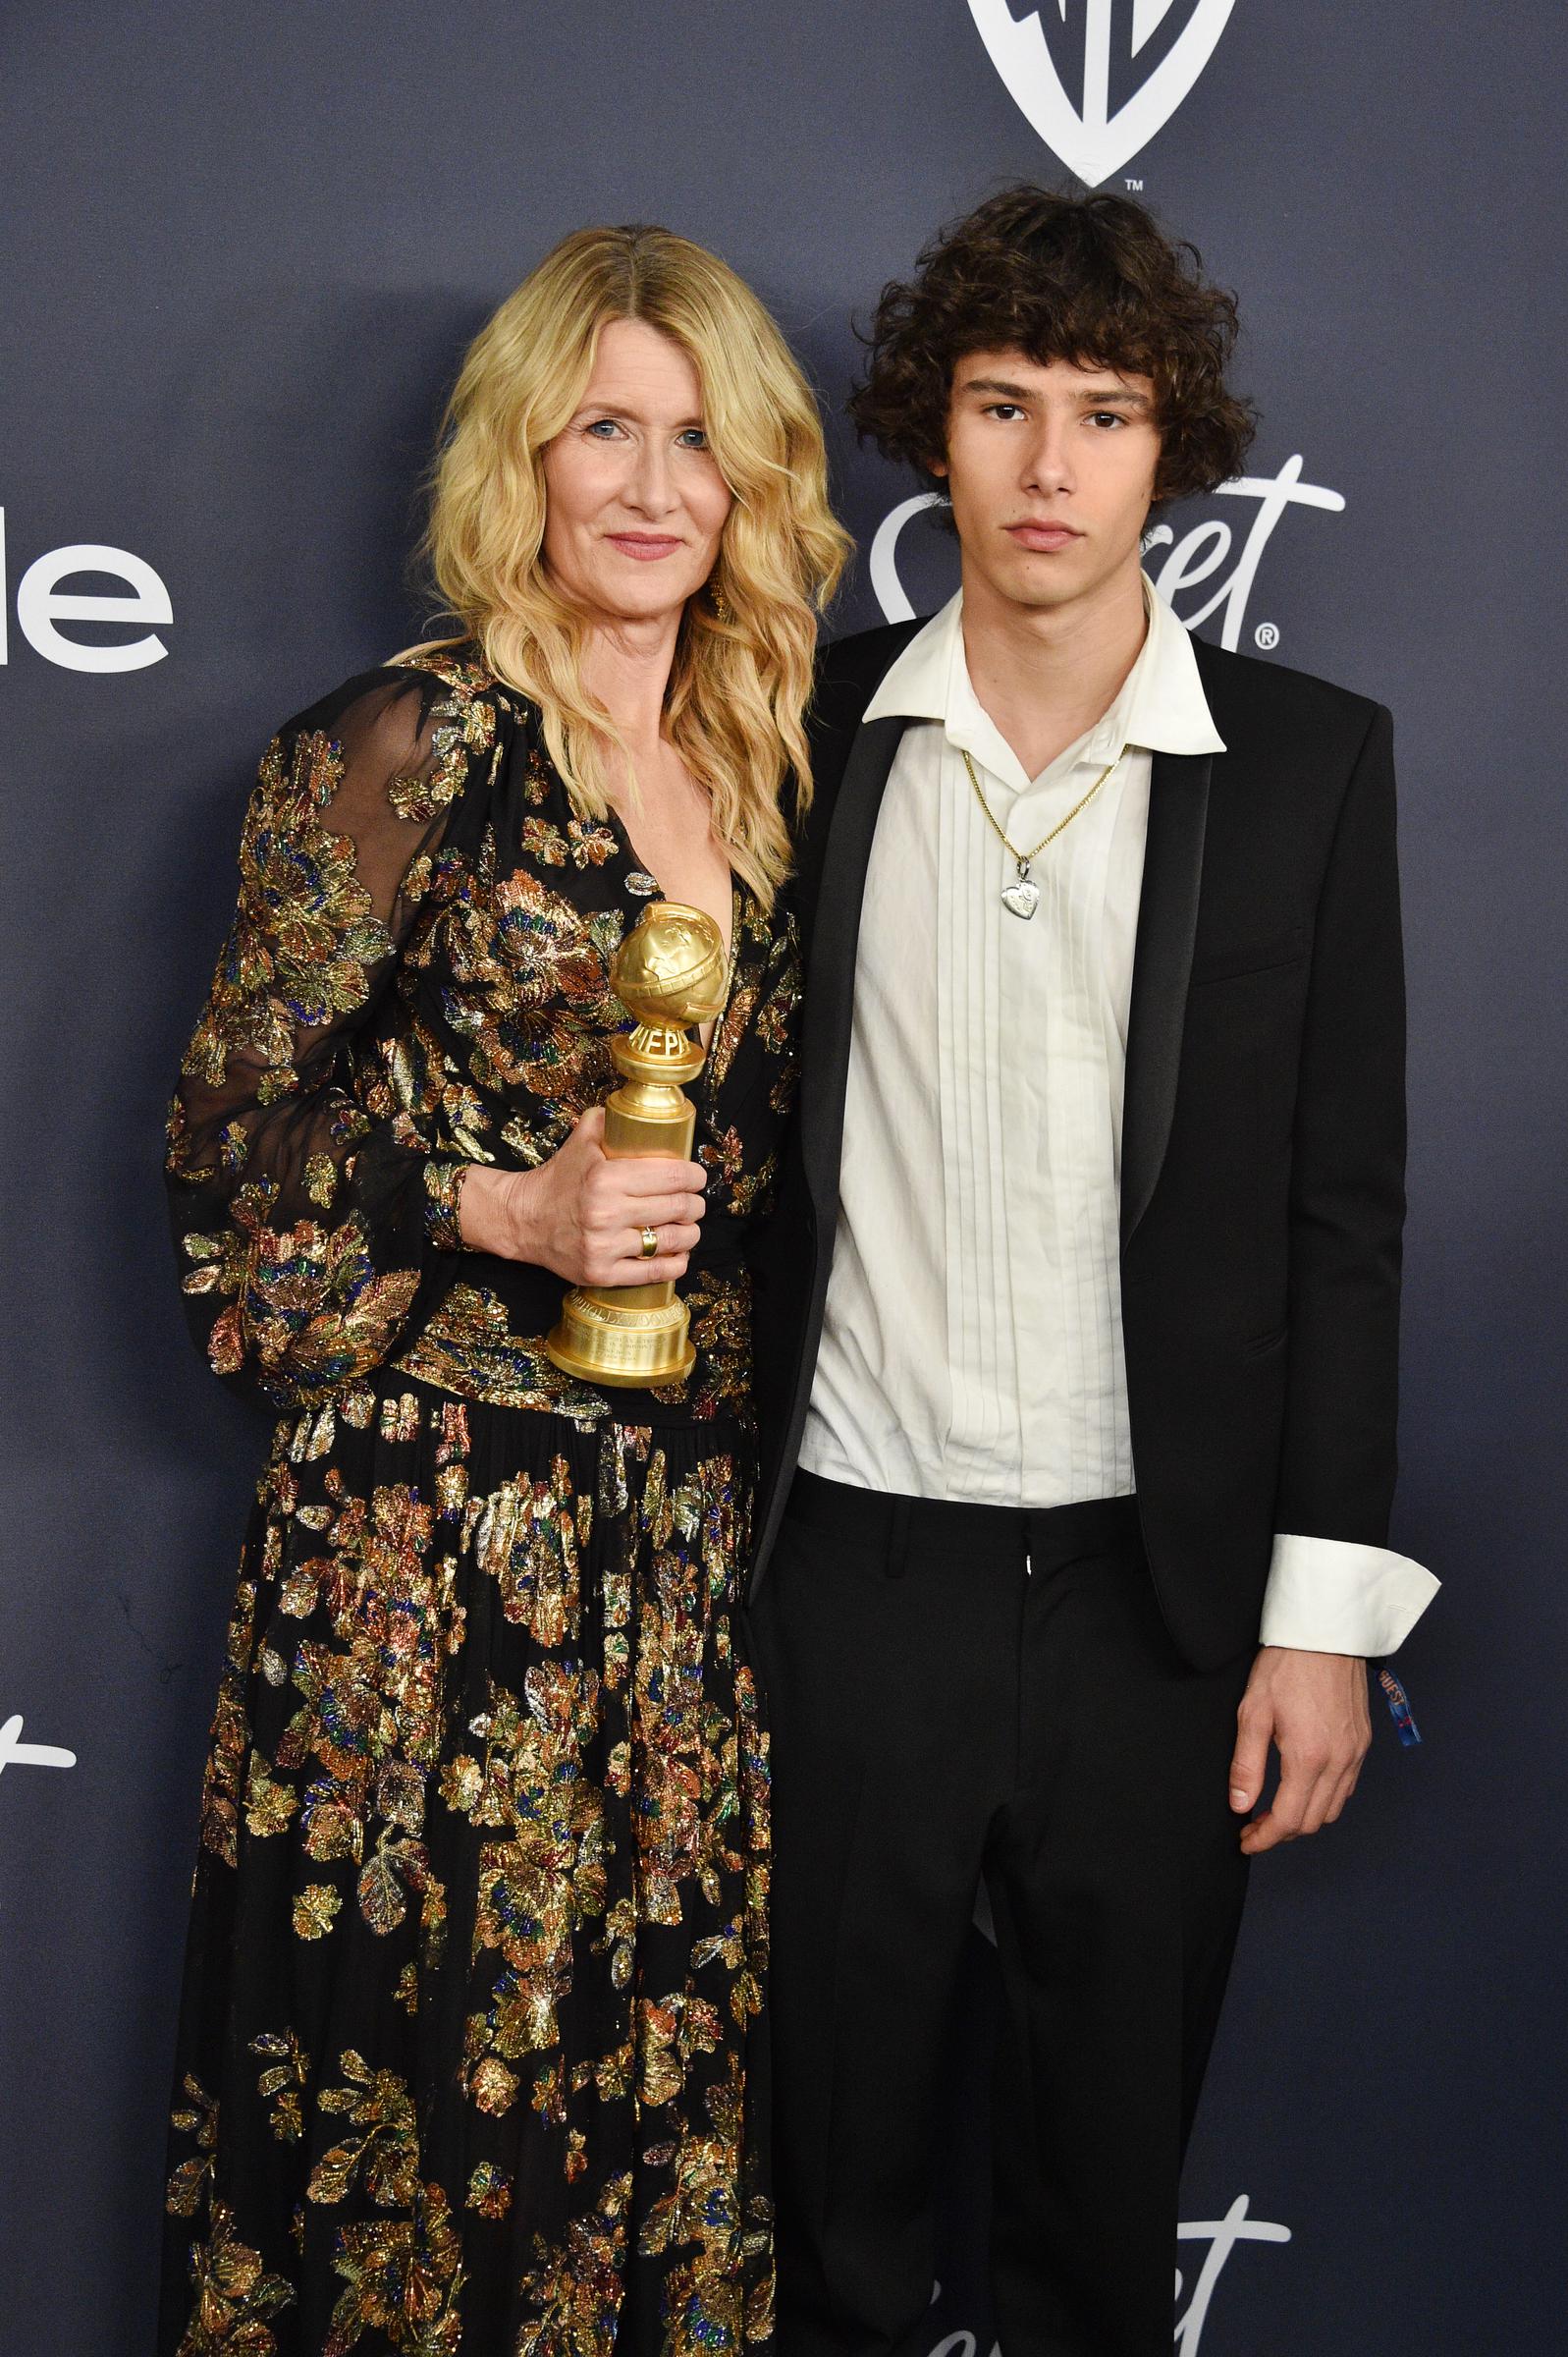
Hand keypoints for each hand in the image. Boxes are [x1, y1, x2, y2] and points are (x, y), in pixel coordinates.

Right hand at [456, 1107, 705, 1285]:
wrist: (522, 1219)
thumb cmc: (559, 1179)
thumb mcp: (580, 1140)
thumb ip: (610, 1119)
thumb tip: (644, 1108)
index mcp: (605, 1177)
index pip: (672, 1177)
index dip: (694, 1177)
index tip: (697, 1177)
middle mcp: (605, 1213)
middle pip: (678, 1209)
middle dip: (695, 1205)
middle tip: (695, 1203)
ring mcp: (603, 1246)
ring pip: (671, 1241)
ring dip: (690, 1234)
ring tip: (689, 1227)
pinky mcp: (601, 1273)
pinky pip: (653, 1272)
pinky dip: (675, 1264)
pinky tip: (679, 1255)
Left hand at [1229, 1645, 1370, 1855]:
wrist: (1324, 1632)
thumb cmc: (1286, 1665)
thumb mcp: (1253, 1712)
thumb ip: (1247, 1764)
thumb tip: (1240, 1805)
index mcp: (1309, 1757)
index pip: (1288, 1819)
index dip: (1264, 1838)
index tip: (1245, 1841)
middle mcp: (1339, 1761)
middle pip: (1312, 1822)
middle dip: (1281, 1832)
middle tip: (1254, 1826)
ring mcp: (1356, 1753)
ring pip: (1332, 1809)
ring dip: (1304, 1818)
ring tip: (1275, 1809)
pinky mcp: (1363, 1743)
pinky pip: (1347, 1787)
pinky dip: (1324, 1799)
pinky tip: (1302, 1788)